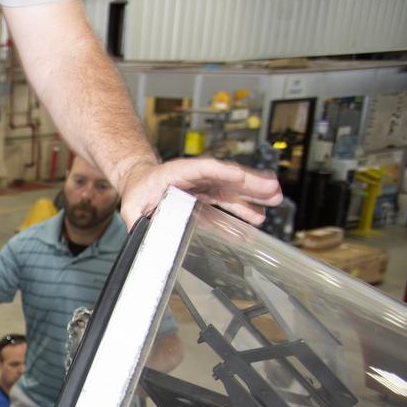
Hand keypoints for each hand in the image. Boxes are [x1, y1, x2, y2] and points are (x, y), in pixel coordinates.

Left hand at [118, 158, 282, 228]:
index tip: (241, 177)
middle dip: (250, 182)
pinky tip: (258, 216)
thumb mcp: (131, 206)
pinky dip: (244, 208)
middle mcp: (197, 177)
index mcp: (178, 173)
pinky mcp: (209, 195)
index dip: (224, 172)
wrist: (141, 185)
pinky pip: (229, 200)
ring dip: (254, 194)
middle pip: (227, 176)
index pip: (206, 168)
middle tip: (272, 189)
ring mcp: (206, 185)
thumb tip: (141, 237)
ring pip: (233, 188)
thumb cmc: (137, 192)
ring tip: (275, 199)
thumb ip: (136, 220)